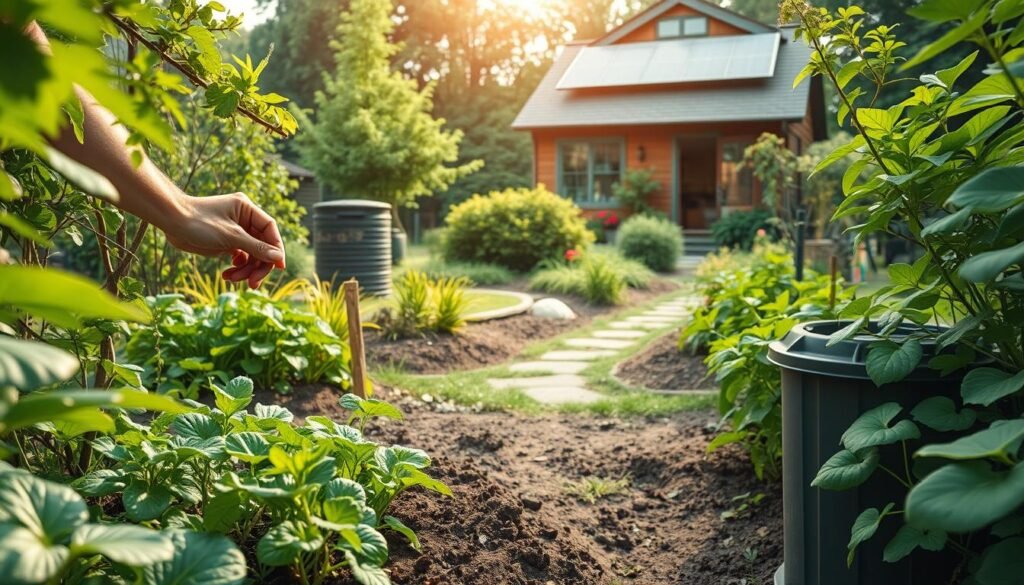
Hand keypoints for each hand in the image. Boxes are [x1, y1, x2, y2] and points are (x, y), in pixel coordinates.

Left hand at [164, 193, 285, 288]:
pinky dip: (236, 268)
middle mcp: (244, 219)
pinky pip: (240, 258)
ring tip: (232, 279)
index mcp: (247, 210)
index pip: (270, 230)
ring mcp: (235, 232)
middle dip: (258, 265)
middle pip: (262, 246)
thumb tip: (278, 258)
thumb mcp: (231, 237)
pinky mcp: (226, 242)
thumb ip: (257, 248)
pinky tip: (227, 274)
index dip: (276, 248)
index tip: (279, 267)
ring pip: (251, 255)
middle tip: (252, 283)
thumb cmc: (199, 222)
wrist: (170, 222)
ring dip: (245, 270)